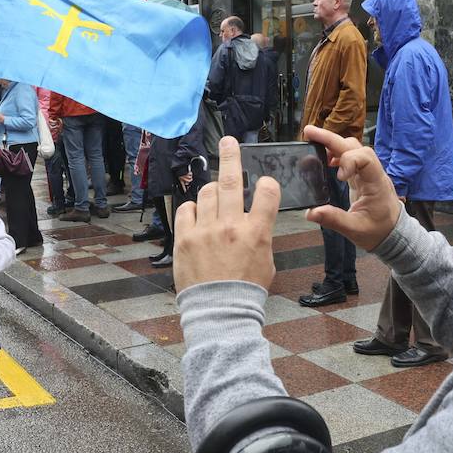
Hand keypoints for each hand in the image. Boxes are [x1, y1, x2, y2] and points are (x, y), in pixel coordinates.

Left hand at [174, 137, 279, 291]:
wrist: (220, 311)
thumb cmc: (246, 290)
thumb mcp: (266, 261)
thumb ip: (259, 236)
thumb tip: (253, 221)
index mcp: (257, 232)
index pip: (267, 192)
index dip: (267, 183)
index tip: (264, 182)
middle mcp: (231, 226)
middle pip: (233, 180)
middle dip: (232, 155)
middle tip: (229, 141)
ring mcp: (206, 230)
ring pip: (208, 192)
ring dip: (213, 190)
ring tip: (215, 195)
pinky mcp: (185, 238)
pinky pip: (187, 209)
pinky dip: (193, 209)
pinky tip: (198, 216)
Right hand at [303, 125, 402, 250]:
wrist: (393, 235)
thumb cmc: (379, 231)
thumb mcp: (356, 230)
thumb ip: (334, 220)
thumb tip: (311, 213)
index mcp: (376, 183)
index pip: (365, 158)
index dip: (349, 161)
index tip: (339, 177)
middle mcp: (373, 173)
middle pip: (354, 146)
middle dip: (331, 138)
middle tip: (308, 133)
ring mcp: (368, 173)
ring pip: (352, 148)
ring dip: (333, 143)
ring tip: (313, 143)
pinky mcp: (362, 176)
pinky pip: (350, 157)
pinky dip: (336, 154)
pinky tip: (325, 160)